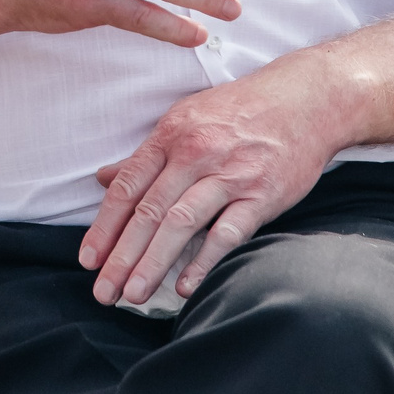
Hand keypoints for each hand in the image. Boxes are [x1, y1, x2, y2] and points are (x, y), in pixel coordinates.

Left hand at [81, 58, 342, 306]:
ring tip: (134, 294)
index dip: (104, 226)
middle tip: (104, 292)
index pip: (128, 187)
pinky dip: (204, 261)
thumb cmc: (241, 111)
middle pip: (148, 211)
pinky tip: (185, 286)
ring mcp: (229, 175)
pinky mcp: (262, 195)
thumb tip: (104, 177)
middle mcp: (195, 153)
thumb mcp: (186, 119)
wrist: (306, 99)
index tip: (87, 259)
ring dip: (153, 263)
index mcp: (171, 135)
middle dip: (122, 255)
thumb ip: (147, 154)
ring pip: (180, 224)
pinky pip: (227, 233)